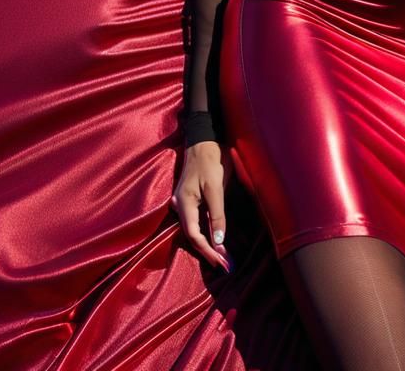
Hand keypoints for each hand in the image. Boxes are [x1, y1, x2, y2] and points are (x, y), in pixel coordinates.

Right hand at [171, 140, 231, 271]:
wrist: (202, 140)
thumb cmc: (210, 161)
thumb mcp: (215, 188)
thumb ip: (217, 214)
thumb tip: (219, 241)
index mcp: (184, 204)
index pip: (193, 235)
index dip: (207, 251)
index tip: (222, 262)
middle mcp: (180, 206)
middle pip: (192, 235)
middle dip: (208, 251)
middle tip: (225, 264)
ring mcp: (183, 203)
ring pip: (194, 230)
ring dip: (208, 244)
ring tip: (223, 257)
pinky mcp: (190, 200)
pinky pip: (196, 221)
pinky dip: (206, 232)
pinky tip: (216, 239)